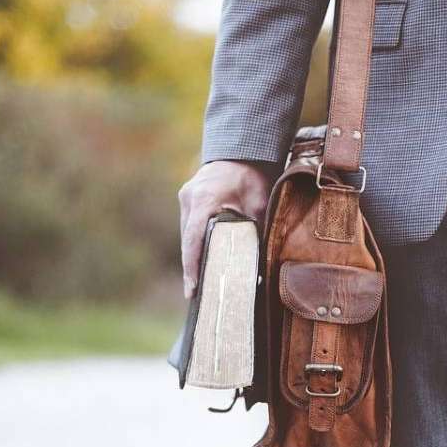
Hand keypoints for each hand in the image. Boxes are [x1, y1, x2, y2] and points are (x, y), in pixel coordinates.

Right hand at [178, 160, 271, 297]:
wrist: (243, 151)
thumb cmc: (253, 175)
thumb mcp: (260, 203)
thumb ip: (256, 230)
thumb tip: (260, 264)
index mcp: (205, 199)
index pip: (193, 238)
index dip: (191, 266)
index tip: (192, 290)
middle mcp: (190, 198)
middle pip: (188, 240)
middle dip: (192, 267)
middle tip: (198, 295)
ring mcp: (186, 197)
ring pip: (187, 235)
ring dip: (194, 255)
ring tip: (200, 284)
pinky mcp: (188, 199)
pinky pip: (189, 227)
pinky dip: (196, 243)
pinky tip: (204, 260)